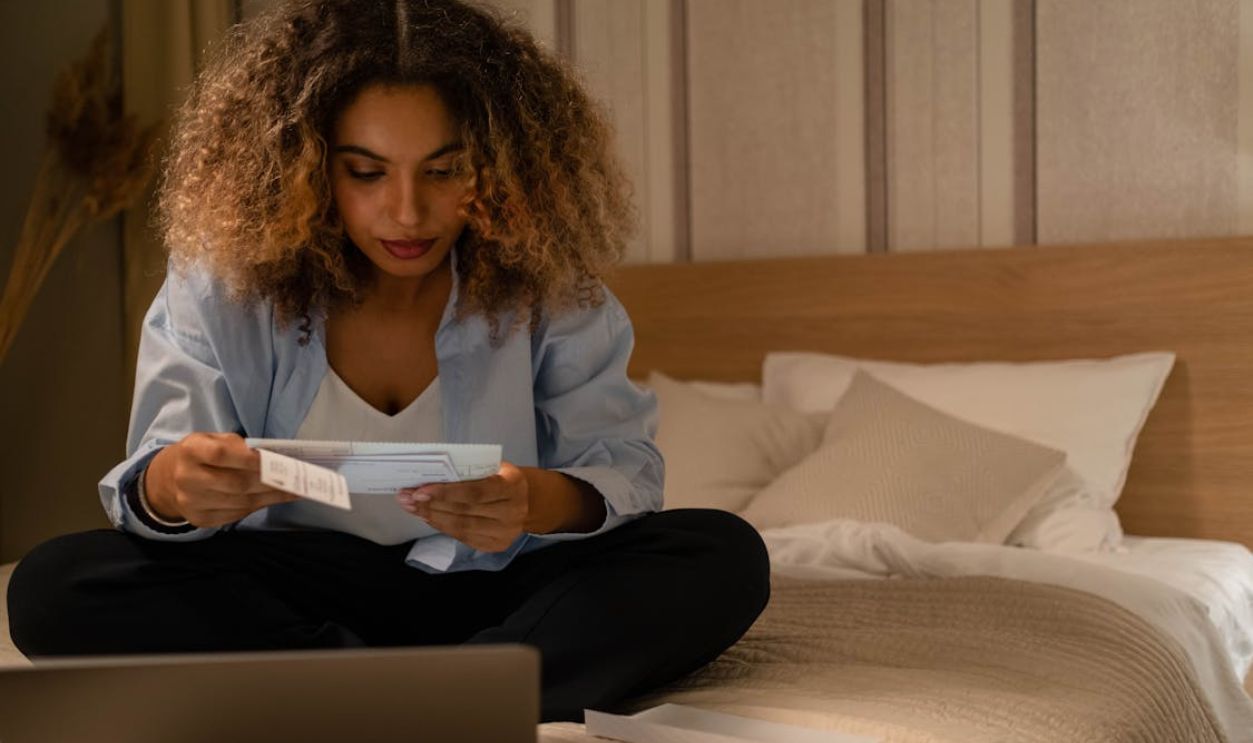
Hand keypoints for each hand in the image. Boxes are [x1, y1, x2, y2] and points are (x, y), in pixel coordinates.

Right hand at [145, 432, 300, 527]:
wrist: (169, 479)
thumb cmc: (202, 454)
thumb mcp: (213, 439)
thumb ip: (238, 446)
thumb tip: (271, 457)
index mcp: (190, 451)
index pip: (221, 455)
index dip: (250, 459)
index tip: (275, 459)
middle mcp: (187, 478)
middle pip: (236, 483)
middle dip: (269, 481)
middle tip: (295, 478)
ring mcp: (192, 502)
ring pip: (240, 502)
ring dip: (271, 497)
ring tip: (293, 489)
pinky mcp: (200, 519)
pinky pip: (236, 515)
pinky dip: (259, 506)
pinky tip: (275, 499)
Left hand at [396, 461, 529, 552]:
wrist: (528, 501)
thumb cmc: (503, 478)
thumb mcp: (493, 467)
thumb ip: (469, 472)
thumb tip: (430, 477)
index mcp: (512, 486)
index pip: (475, 492)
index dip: (445, 492)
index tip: (419, 490)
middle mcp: (512, 512)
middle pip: (464, 511)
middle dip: (431, 505)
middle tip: (406, 498)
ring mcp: (505, 533)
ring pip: (461, 527)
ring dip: (431, 517)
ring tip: (411, 508)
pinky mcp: (495, 545)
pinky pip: (463, 537)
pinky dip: (442, 526)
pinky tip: (428, 517)